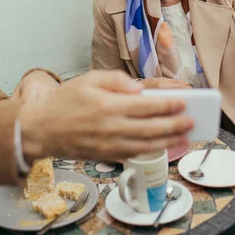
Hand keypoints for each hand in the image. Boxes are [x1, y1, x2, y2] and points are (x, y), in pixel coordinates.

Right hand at [20, 70, 192, 161]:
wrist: (42, 129)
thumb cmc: (65, 101)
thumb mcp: (89, 79)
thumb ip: (116, 80)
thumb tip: (139, 88)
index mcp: (110, 106)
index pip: (148, 106)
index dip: (169, 104)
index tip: (183, 101)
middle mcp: (113, 128)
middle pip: (152, 128)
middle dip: (175, 124)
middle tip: (191, 120)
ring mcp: (111, 145)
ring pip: (147, 145)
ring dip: (169, 141)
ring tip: (185, 135)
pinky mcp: (107, 156)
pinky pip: (135, 154)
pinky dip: (152, 152)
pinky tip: (164, 146)